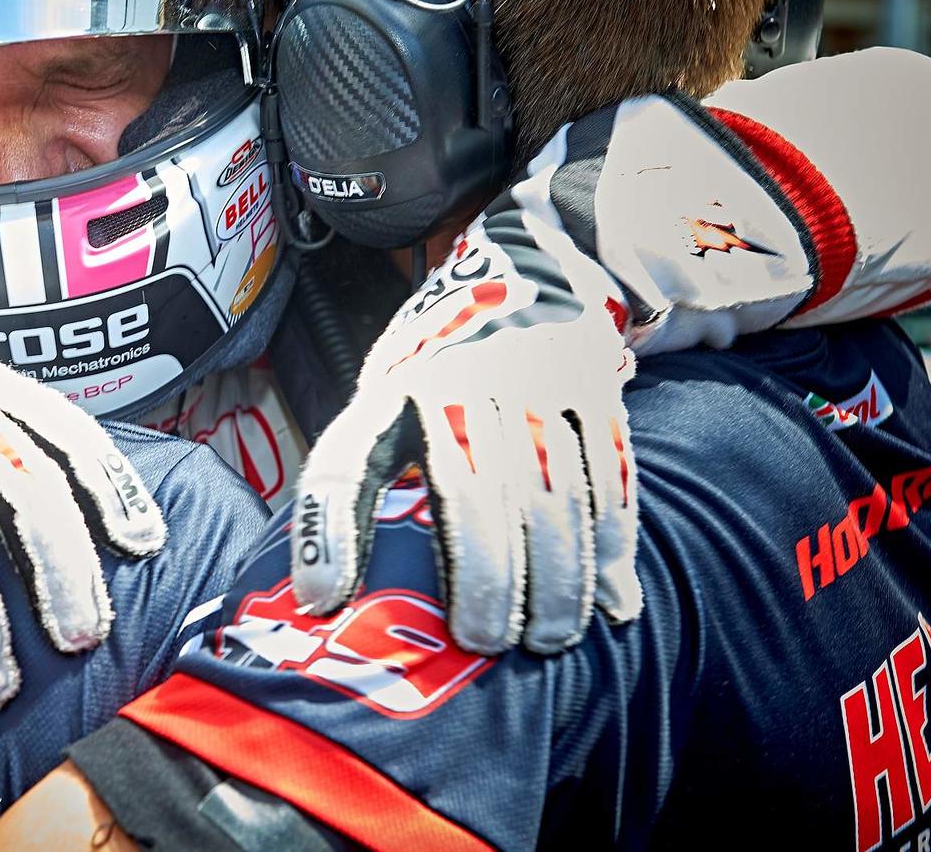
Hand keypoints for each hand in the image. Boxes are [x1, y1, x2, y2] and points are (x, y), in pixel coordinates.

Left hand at [291, 210, 640, 652]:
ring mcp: (535, 387)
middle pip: (475, 497)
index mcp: (392, 394)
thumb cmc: (433, 388)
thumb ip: (346, 497)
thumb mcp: (379, 417)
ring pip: (551, 498)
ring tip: (546, 640)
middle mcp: (460, 385)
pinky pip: (608, 483)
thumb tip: (321, 599)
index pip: (348, 465)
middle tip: (484, 644)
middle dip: (483, 580)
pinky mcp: (596, 396)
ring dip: (555, 582)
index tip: (324, 601)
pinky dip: (610, 550)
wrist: (525, 286)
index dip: (329, 534)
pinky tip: (607, 603)